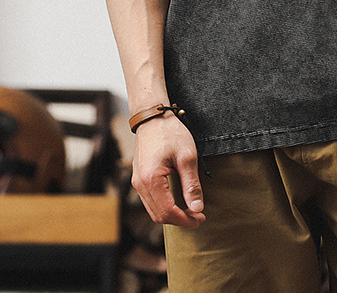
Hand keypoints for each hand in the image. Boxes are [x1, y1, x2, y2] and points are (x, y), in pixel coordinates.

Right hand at [132, 114, 204, 228]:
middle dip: (179, 220)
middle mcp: (139, 184)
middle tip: (197, 217)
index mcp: (150, 179)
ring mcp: (137, 181)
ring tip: (189, 211)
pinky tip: (177, 201)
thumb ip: (191, 185)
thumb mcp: (187, 157)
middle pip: (158, 215)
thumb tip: (197, 209)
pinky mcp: (138, 177)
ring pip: (153, 210)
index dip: (185, 220)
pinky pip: (150, 200)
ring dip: (171, 214)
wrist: (153, 116)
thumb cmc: (171, 132)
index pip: (167, 212)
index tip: (200, 219)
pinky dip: (163, 206)